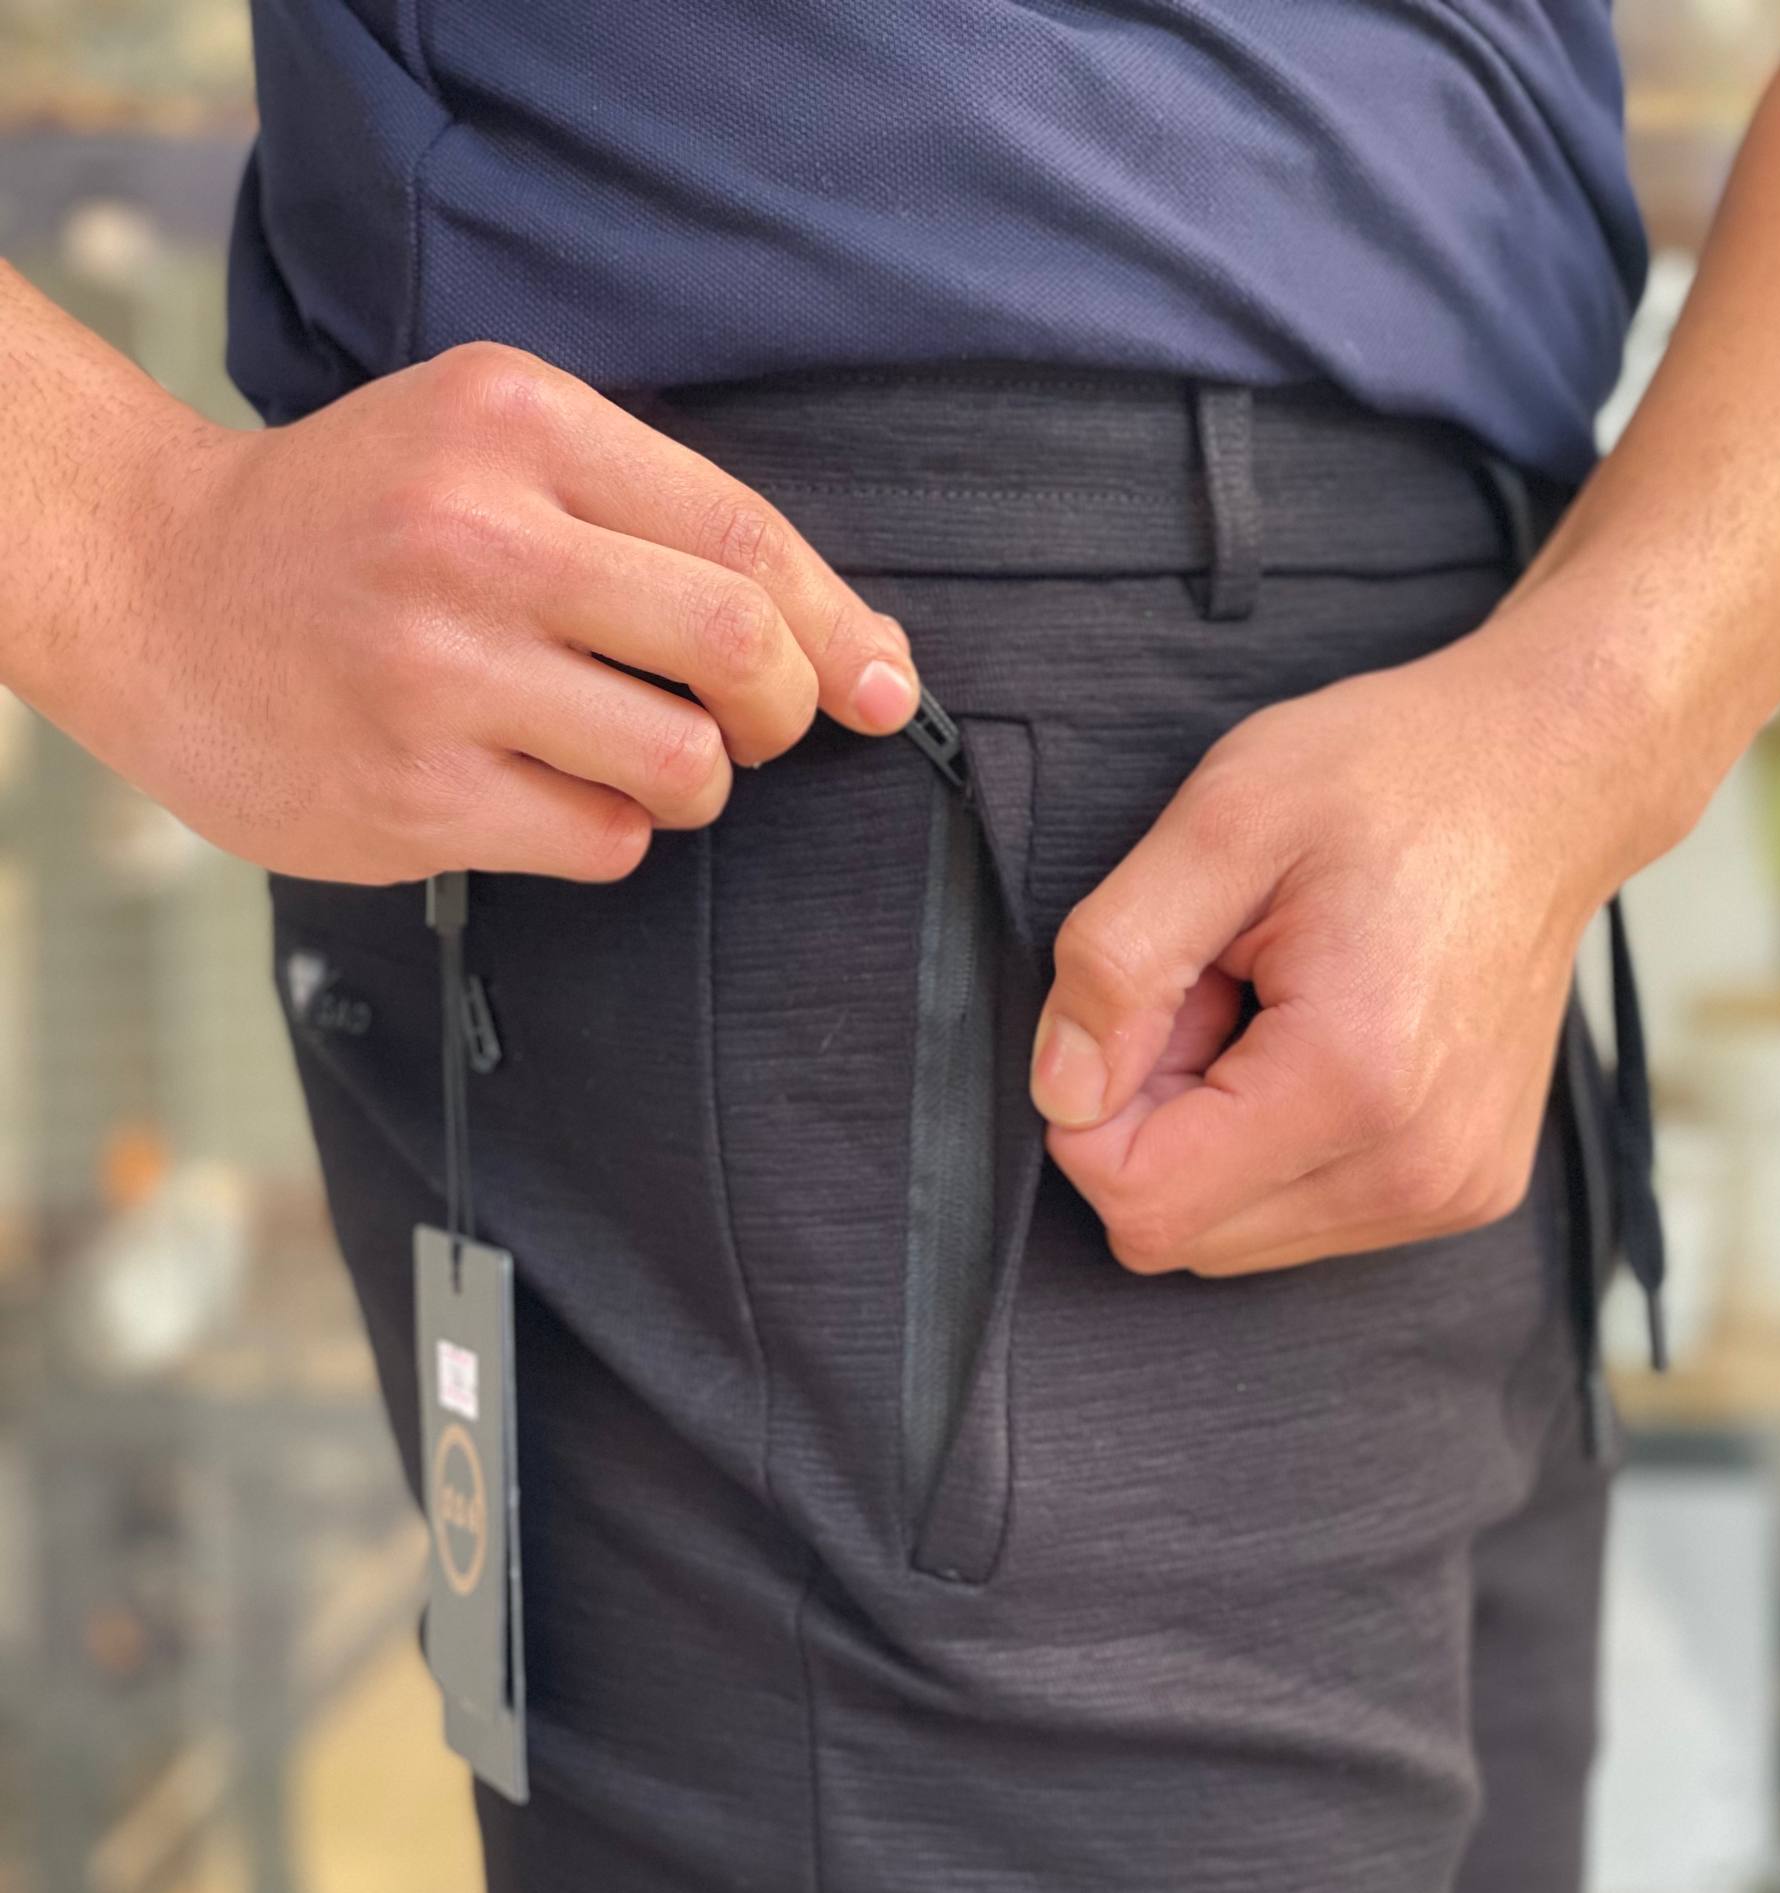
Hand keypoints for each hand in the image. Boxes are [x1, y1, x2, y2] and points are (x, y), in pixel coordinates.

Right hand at [42, 338, 919, 883]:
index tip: (883, 685)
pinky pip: (602, 840)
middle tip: (756, 725)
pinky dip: (611, 832)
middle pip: (734, 642)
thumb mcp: (485, 446)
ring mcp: (438, 669)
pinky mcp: (412, 790)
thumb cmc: (352, 525)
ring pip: (682, 760)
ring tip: (635, 761)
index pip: (742, 534)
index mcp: (515, 422)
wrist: (153, 585)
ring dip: (696, 783)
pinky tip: (548, 794)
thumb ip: (645, 515)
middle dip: (783, 706)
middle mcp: (478, 536)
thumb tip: (849, 648)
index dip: (839, 626)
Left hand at [1027, 613, 1688, 1276]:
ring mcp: (1450, 1193)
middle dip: (1158, 1122)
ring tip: (1274, 1008)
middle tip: (1217, 993)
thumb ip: (1116, 962)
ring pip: (1234, 1236)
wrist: (1550, 775)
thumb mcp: (1223, 820)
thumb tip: (1061, 1094)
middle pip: (1181, 1234)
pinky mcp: (1465, 1192)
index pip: (1140, 1202)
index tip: (1153, 1002)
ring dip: (1213, 1135)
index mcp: (1352, 1083)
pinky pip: (1302, 1220)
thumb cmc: (1392, 777)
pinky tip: (1319, 1040)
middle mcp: (1415, 1169)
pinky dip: (1274, 1144)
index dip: (1096, 1110)